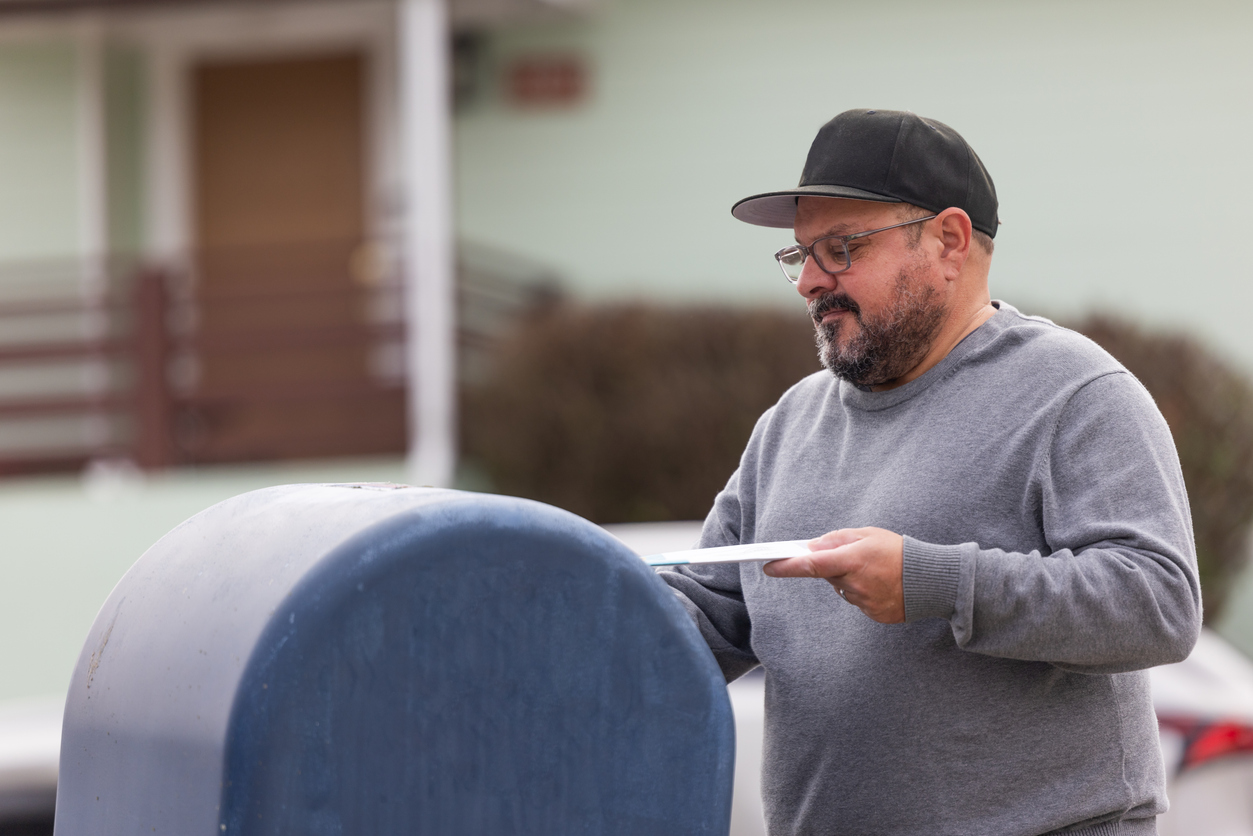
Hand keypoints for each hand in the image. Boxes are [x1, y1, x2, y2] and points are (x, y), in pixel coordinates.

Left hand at [762, 528, 905, 622]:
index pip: (811, 565)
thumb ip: (837, 540)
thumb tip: (813, 547)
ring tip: (875, 571)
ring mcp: (864, 602)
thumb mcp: (868, 535)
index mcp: (852, 560)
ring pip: (843, 589)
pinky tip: (882, 584)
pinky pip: (857, 601)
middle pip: (828, 576)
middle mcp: (855, 583)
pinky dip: (864, 591)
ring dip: (850, 579)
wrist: (932, 580)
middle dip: (833, 566)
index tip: (769, 566)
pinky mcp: (873, 614)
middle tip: (852, 557)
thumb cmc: (899, 551)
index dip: (787, 566)